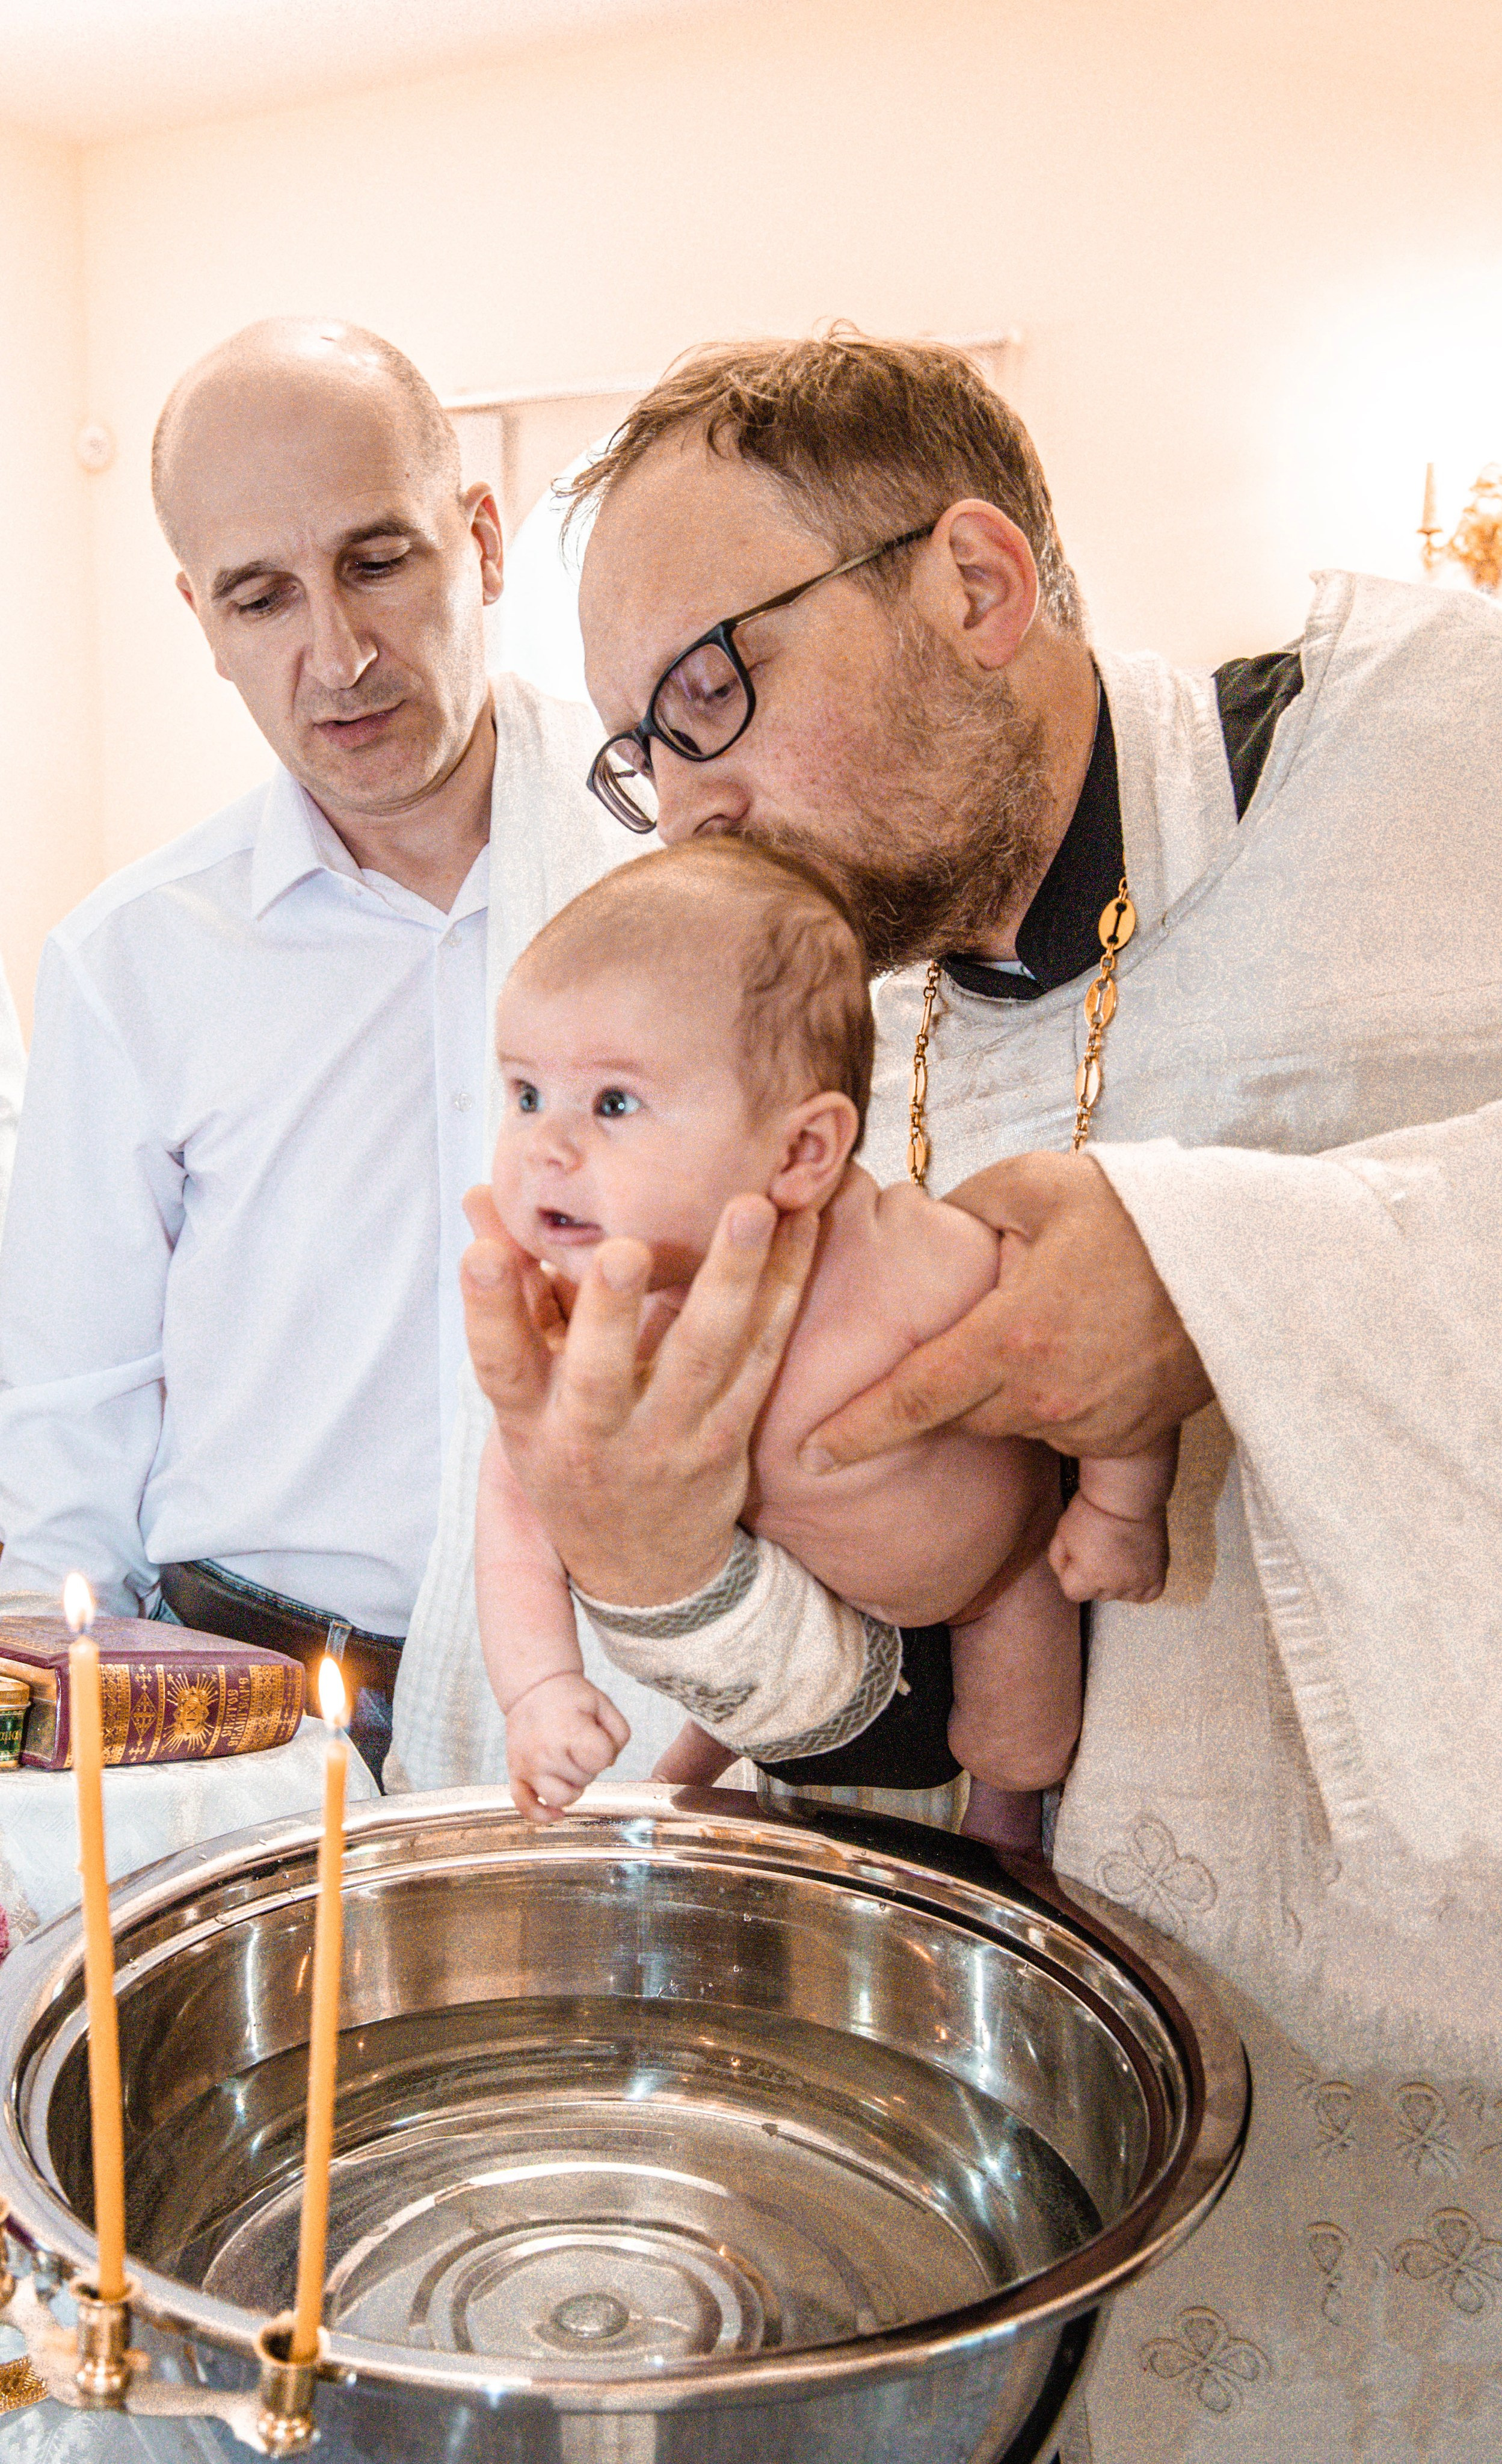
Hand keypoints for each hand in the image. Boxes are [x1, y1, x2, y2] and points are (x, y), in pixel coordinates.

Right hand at [461, 1186, 817, 1603]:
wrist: (642, 1566)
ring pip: (703, 1356)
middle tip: (625, 1248)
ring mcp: (668, 1440)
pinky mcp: (728, 1437)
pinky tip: (801, 1232)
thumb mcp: (525, 1395)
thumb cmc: (571, 1454)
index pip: (498, 1365)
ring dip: (731, 1278)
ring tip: (752, 1211)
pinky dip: (782, 1294)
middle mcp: (596, 1436)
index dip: (487, 1310)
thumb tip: (479, 1198)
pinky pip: (759, 1359)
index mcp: (532, 1419)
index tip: (484, 1252)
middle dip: (611, 1311)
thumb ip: (510, 1293)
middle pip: (602, 1375)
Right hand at [504, 1671, 630, 1821]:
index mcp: (568, 1731)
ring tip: (569, 1764)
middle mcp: (545, 1752)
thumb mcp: (604, 1704)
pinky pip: (525, 1806)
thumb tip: (607, 1764)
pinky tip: (556, 1813)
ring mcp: (527, 1766)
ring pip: (561, 1799)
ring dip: (572, 1786)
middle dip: (588, 1765)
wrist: (533, 1689)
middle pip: (584, 1780)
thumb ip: (619, 1735)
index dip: (604, 1751)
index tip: (596, 1736)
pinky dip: (541, 1815)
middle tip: (578, 1742)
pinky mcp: (515, 1773)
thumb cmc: (571, 1698)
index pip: (599, 1761)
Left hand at [802, 1152, 1210, 1468]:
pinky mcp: (1127, 1435)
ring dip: (1000, 1387)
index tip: (808, 1455)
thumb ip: (964, 1210)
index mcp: (1012, 1337)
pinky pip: (1060, 1427)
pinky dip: (1050, 1394)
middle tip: (953, 1339)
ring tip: (1037, 1322)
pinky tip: (1075, 1344)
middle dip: (937, 1390)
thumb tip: (926, 1229)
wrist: (1246, 1258)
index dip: (856, 1431)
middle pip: (956, 1416)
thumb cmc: (1138, 1212)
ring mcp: (1090, 1422)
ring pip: (1007, 1423)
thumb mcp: (1036, 1186)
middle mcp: (1047, 1394)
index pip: (913, 1398)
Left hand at [1048, 1494, 1169, 1604]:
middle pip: (1098, 1594)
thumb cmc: (1092, 1510)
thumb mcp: (1062, 1533)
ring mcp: (1140, 1581)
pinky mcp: (1158, 1574)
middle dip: (1094, 1577)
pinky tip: (1135, 1568)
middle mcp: (1116, 1585)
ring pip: (1122, 1595)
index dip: (1071, 1573)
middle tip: (1100, 1549)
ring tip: (1118, 1556)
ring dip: (1118, 1581)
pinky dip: (1141, 1585)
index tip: (1077, 1554)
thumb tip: (1065, 1572)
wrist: (1128, 1495)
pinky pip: (1148, 1594)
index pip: (1072, 1593)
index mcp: (1089, 1576)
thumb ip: (1059, 1559)